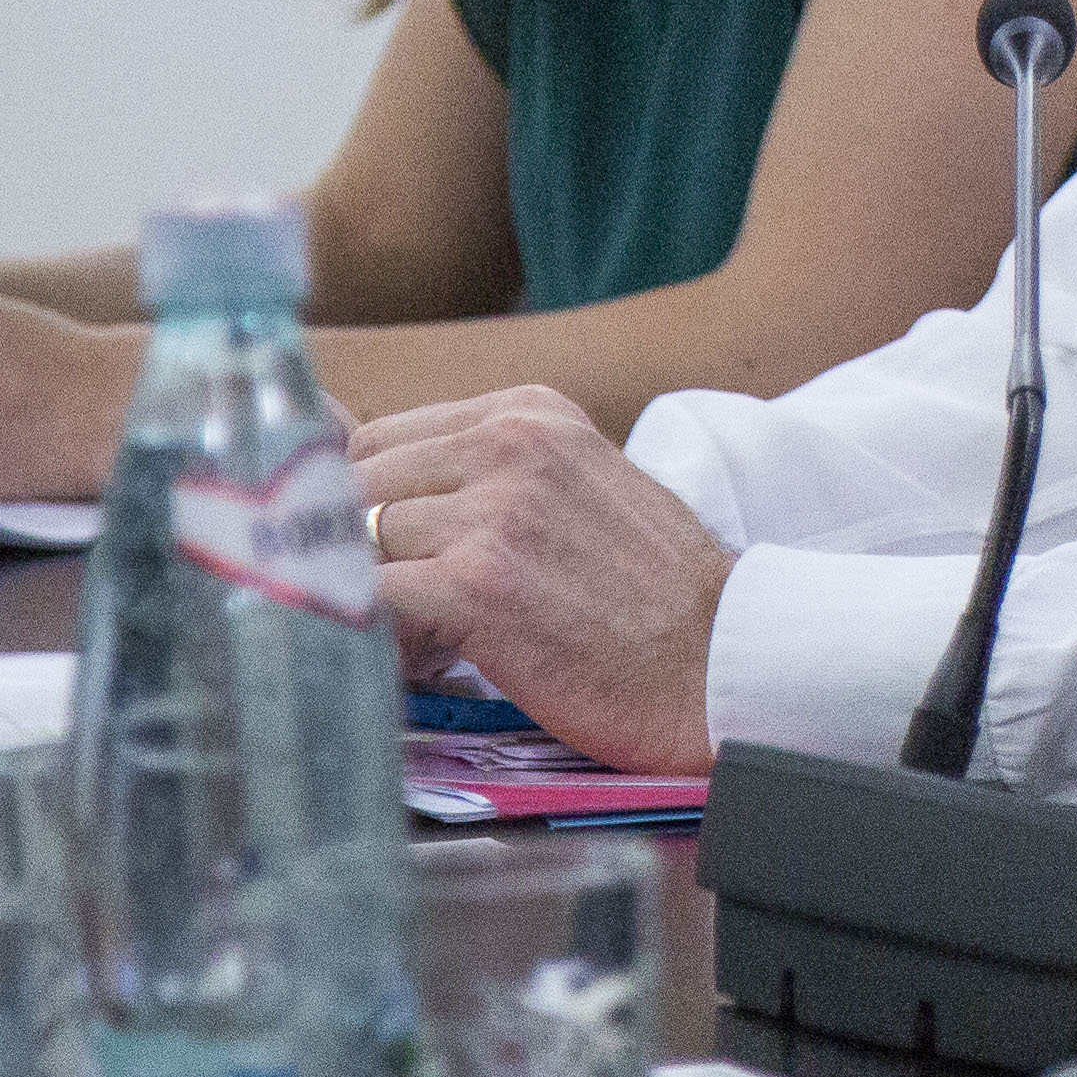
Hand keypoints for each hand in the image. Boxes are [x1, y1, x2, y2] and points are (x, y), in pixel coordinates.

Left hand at [357, 387, 732, 772]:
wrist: (718, 662)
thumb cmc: (654, 594)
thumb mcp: (581, 490)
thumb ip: (494, 476)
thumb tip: (375, 484)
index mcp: (532, 414)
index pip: (385, 437)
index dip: (371, 502)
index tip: (393, 552)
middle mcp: (509, 444)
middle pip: (359, 483)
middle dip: (361, 550)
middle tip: (401, 606)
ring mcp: (491, 510)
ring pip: (358, 542)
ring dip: (372, 597)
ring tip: (419, 638)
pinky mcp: (475, 584)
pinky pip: (368, 596)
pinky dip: (375, 633)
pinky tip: (416, 660)